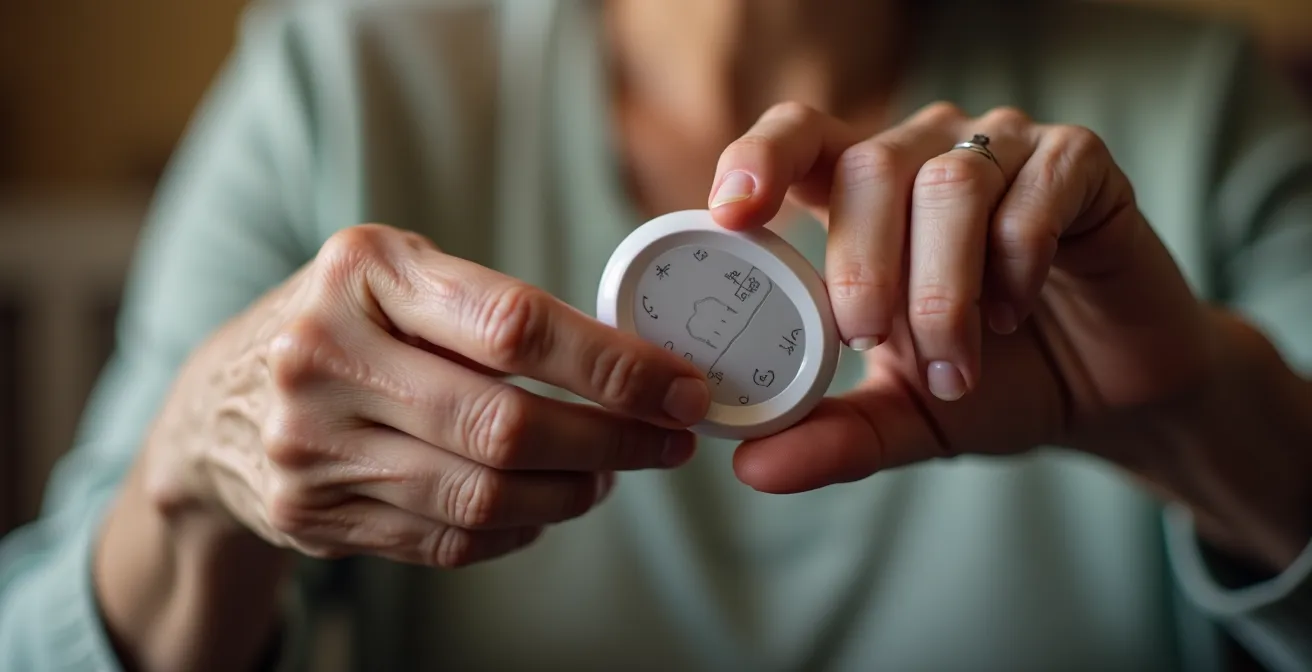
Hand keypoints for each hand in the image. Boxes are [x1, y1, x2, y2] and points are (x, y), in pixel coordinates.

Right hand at [145, 224, 709, 567]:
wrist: (216, 401)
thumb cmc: (348, 322)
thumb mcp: (402, 277)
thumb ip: (498, 309)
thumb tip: (638, 372)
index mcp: (363, 271)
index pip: (516, 325)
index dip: (616, 367)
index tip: (681, 390)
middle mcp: (323, 355)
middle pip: (506, 425)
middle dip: (613, 441)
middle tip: (668, 443)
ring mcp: (307, 444)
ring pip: (484, 497)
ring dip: (573, 492)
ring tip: (608, 473)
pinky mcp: (310, 515)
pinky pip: (448, 542)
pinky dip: (517, 531)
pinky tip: (542, 505)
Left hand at [705, 101, 1216, 491]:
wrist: (1106, 396)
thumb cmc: (991, 384)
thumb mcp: (902, 416)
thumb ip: (834, 433)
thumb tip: (750, 468)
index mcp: (865, 195)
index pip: (800, 138)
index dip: (760, 159)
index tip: (732, 215)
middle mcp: (926, 153)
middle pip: (871, 166)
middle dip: (861, 265)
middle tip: (867, 342)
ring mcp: (1004, 148)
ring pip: (951, 181)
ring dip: (943, 286)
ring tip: (952, 366)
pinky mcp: (1078, 163)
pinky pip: (1039, 188)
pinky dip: (1019, 259)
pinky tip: (1015, 313)